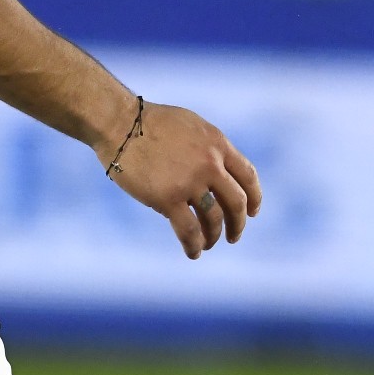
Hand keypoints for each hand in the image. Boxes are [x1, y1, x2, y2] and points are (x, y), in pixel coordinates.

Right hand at [97, 101, 260, 259]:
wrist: (118, 123)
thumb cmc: (147, 122)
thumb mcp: (189, 125)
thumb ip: (207, 146)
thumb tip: (218, 169)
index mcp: (216, 142)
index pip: (248, 175)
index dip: (255, 197)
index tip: (253, 212)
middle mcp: (209, 163)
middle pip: (237, 202)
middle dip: (238, 223)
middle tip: (234, 235)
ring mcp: (190, 181)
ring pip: (214, 219)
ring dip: (214, 236)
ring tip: (208, 244)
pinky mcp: (168, 198)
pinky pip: (189, 230)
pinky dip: (194, 245)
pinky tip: (193, 252)